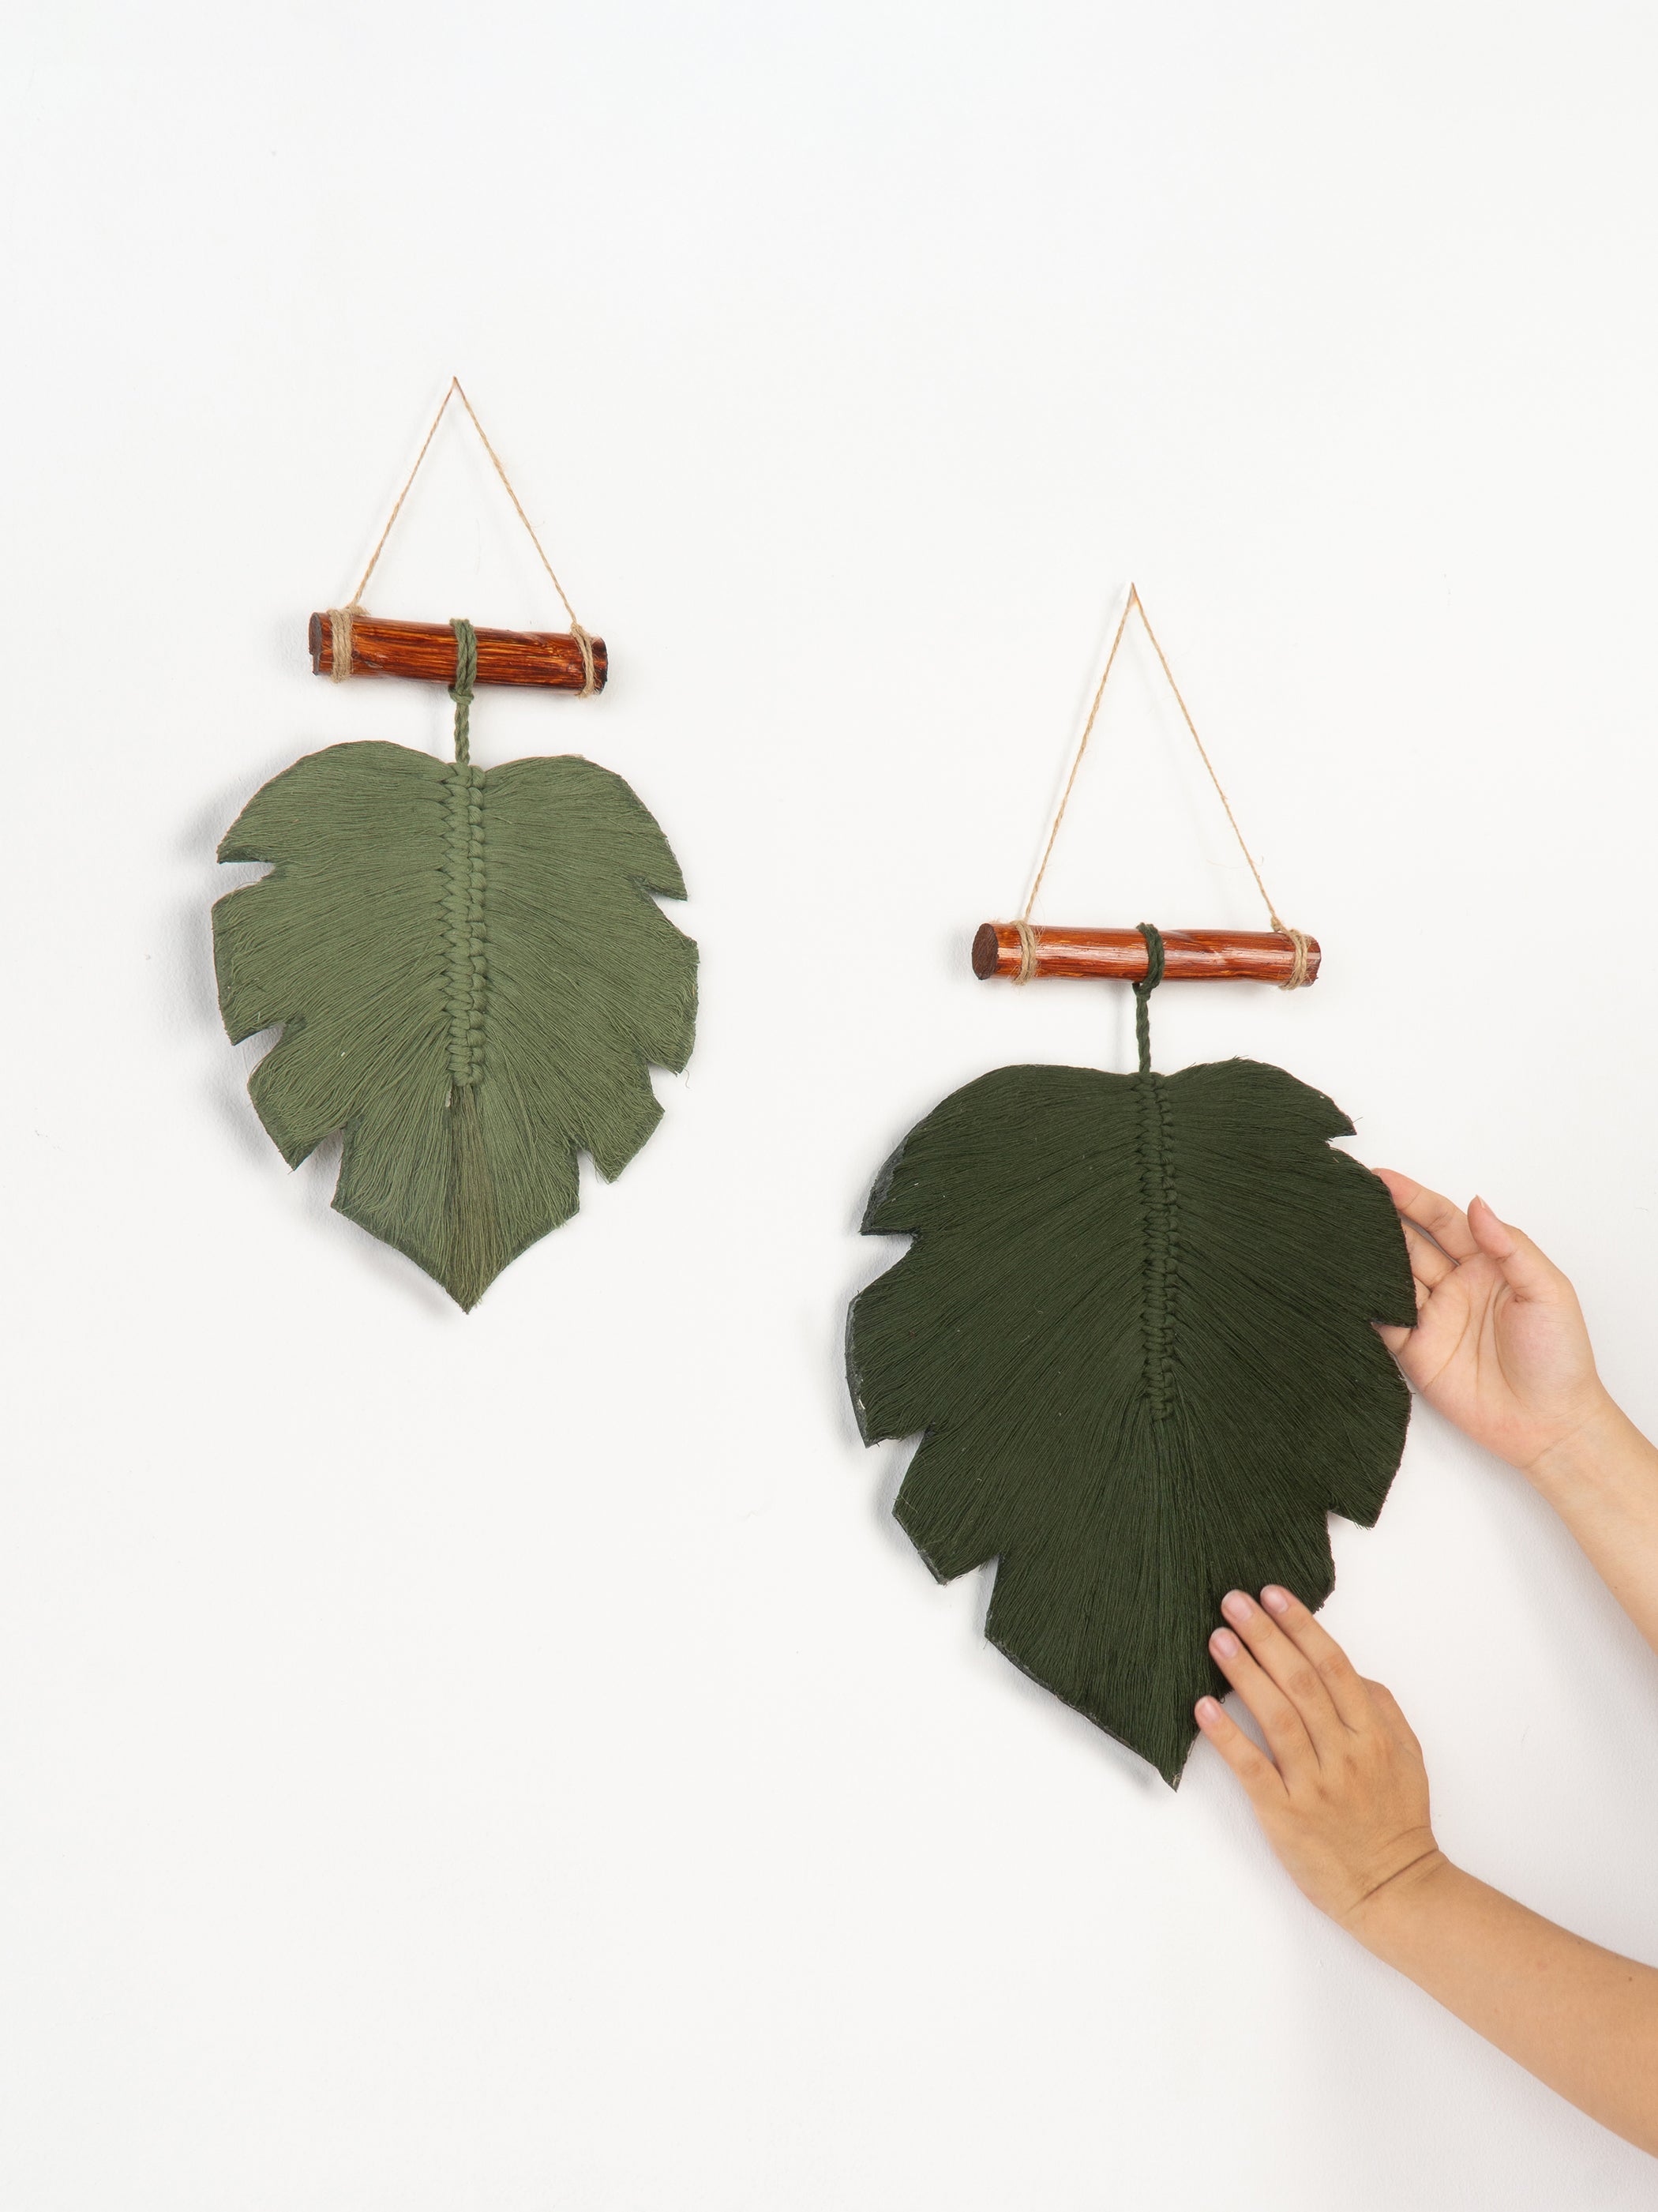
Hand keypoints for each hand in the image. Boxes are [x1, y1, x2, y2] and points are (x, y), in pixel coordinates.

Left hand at [1194, 1587, 1443, 1929]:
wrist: (1395, 1890)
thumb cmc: (1397, 1820)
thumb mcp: (1408, 1757)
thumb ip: (1382, 1707)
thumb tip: (1348, 1670)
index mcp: (1372, 1734)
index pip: (1333, 1666)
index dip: (1301, 1626)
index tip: (1272, 1594)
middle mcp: (1343, 1753)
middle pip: (1300, 1682)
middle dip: (1265, 1636)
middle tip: (1233, 1602)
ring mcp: (1314, 1785)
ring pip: (1276, 1717)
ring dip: (1244, 1673)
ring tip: (1218, 1639)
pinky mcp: (1286, 1815)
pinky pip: (1253, 1769)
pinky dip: (1227, 1737)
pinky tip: (1204, 1708)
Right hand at [1374, 1173, 1610, 1475]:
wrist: (1549, 1424)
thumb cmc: (1559, 1357)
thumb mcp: (1547, 1291)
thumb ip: (1511, 1247)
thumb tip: (1477, 1205)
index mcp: (1486, 1264)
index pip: (1443, 1220)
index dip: (1413, 1198)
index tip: (1381, 1179)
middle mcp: (1454, 1286)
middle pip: (1408, 1243)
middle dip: (1378, 1220)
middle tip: (1347, 1199)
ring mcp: (1431, 1318)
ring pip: (1389, 1277)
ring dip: (1366, 1257)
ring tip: (1338, 1234)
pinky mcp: (1414, 1351)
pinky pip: (1381, 1321)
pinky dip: (1361, 1304)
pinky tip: (1344, 1285)